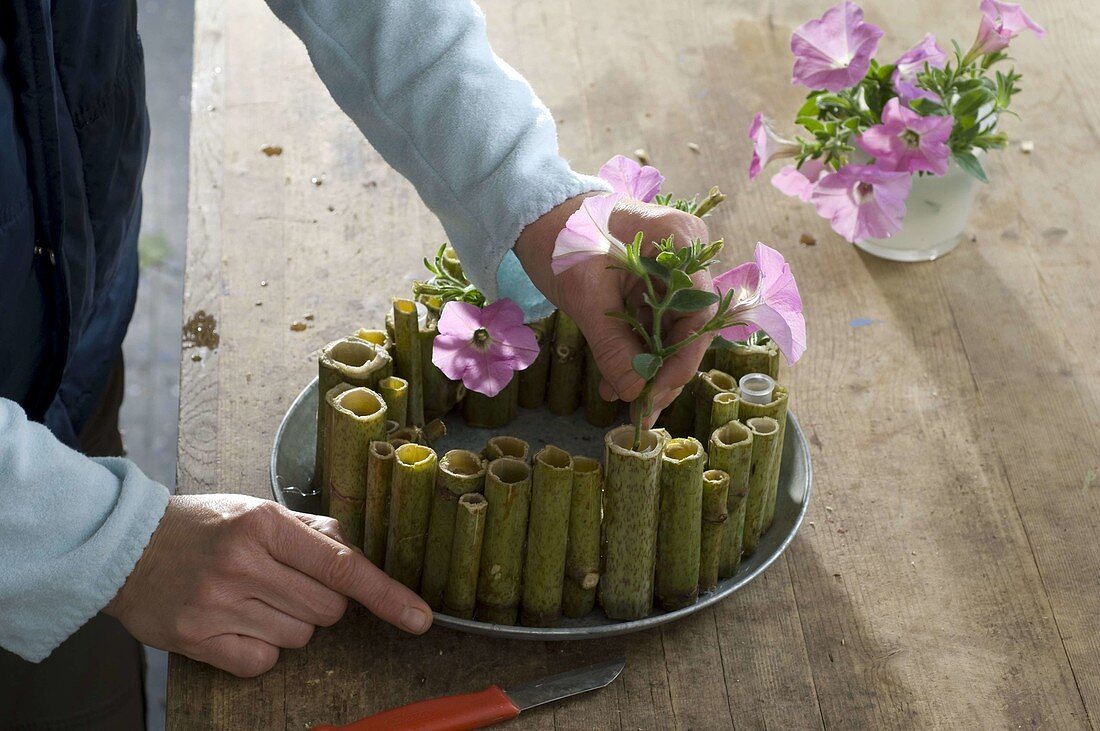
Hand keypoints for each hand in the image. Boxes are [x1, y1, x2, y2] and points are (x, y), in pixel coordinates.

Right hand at [105, 495, 431, 677]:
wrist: (125, 546)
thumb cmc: (204, 525)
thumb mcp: (259, 510)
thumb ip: (312, 532)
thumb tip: (358, 556)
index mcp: (264, 525)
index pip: (342, 566)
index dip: (387, 594)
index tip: (419, 617)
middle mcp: (243, 564)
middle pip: (329, 609)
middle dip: (322, 602)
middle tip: (287, 583)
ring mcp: (218, 605)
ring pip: (300, 637)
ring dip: (291, 623)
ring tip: (255, 598)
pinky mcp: (196, 639)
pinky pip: (263, 661)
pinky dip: (260, 649)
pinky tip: (237, 622)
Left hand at [516, 195, 714, 425]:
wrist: (535, 215)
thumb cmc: (562, 238)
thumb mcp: (584, 293)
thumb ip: (612, 344)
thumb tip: (636, 393)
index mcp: (679, 241)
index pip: (701, 311)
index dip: (684, 358)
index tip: (657, 390)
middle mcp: (683, 257)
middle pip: (689, 326)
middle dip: (665, 372)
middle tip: (642, 412)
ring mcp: (668, 273)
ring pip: (670, 332)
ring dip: (648, 370)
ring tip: (626, 405)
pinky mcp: (649, 288)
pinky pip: (650, 328)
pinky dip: (634, 356)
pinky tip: (615, 385)